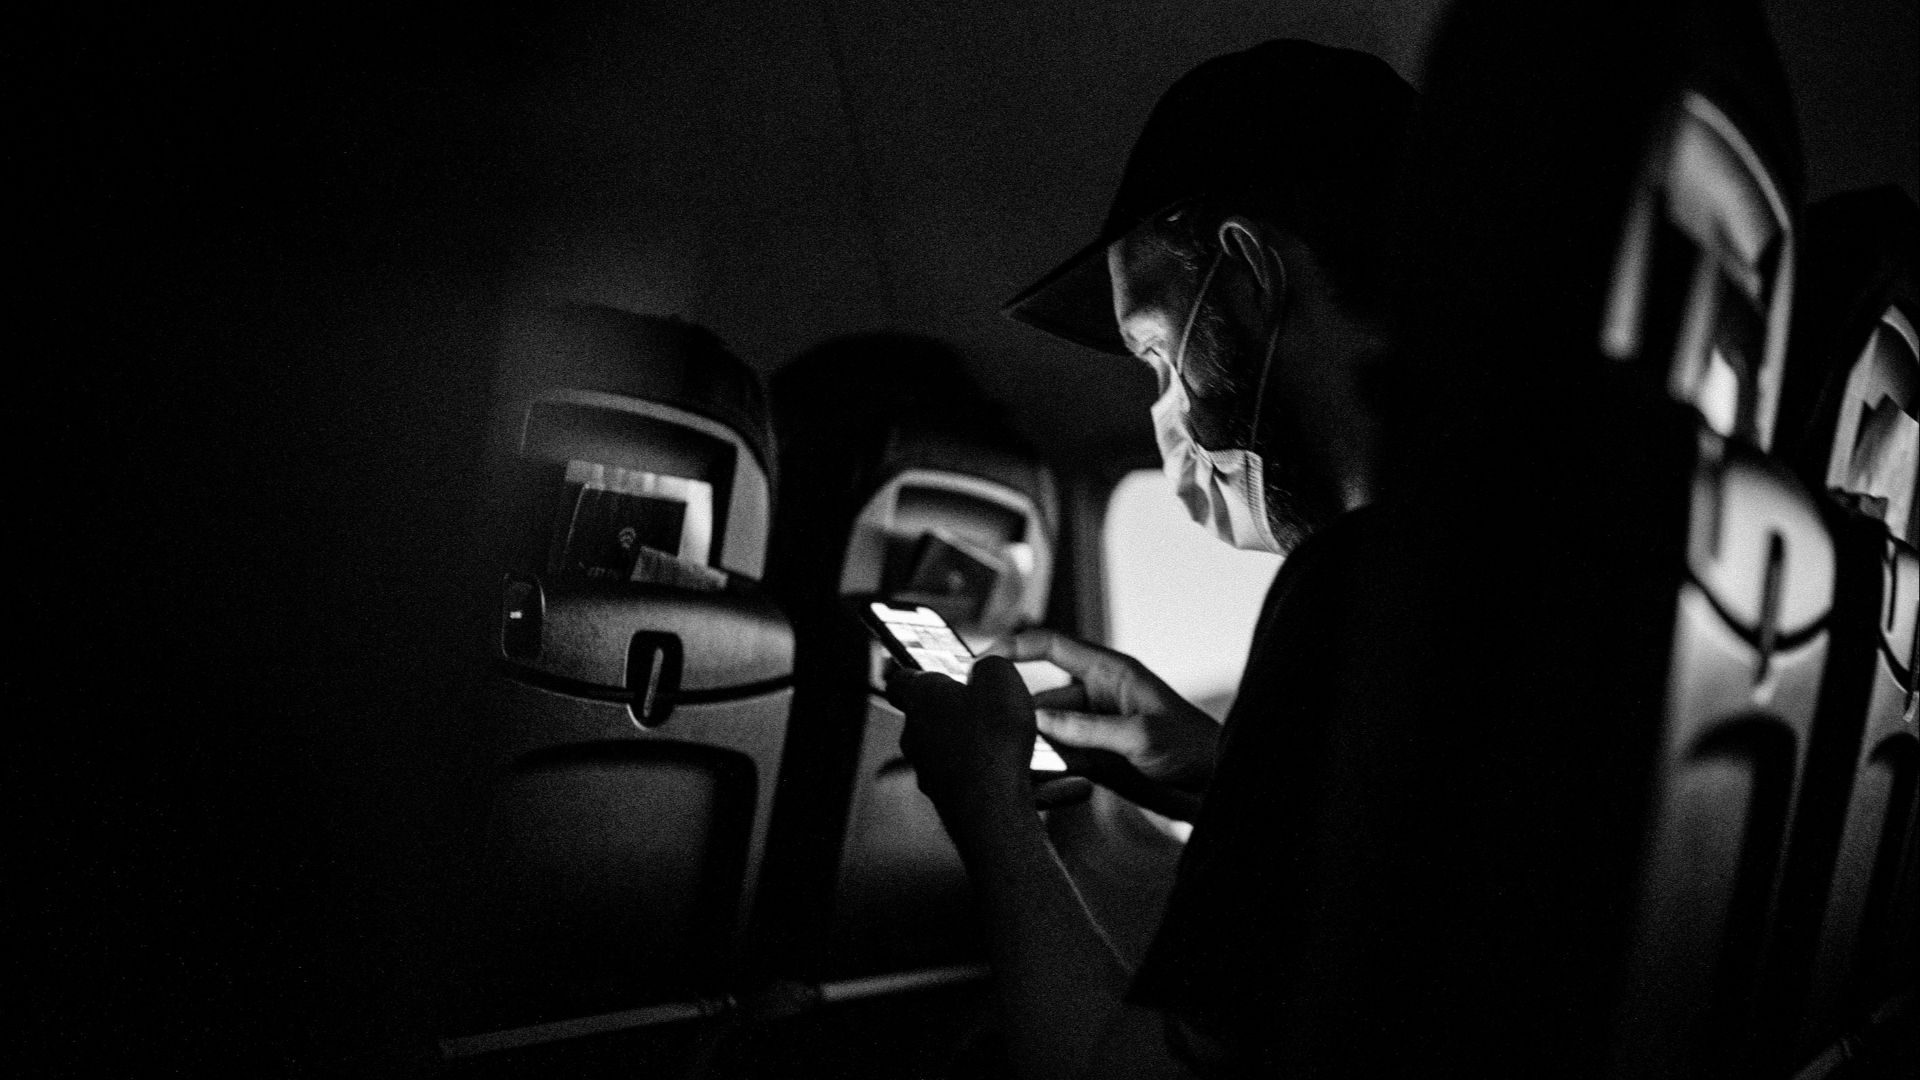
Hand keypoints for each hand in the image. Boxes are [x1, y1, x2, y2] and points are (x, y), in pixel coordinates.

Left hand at [886, 655, 1039, 815]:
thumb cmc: (991, 740)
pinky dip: (974, 771)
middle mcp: (914, 734)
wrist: (992, 807)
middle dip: (949, 709)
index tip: (918, 669)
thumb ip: (989, 664)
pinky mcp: (944, 797)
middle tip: (980, 705)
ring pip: (940, 747)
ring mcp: (926, 769)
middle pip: (924, 715)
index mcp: (920, 698)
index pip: (899, 680)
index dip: (911, 672)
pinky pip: (958, 775)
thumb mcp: (1000, 678)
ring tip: (999, 741)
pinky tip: (1001, 771)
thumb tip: (984, 670)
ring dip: (963, 742)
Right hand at [985, 630, 1218, 792]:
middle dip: (1016, 715)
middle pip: (1042, 700)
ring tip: (1006, 764)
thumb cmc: (1193, 749)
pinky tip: (1028, 782)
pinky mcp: (1096, 761)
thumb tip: (1036, 721)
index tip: (980, 661)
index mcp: (1110, 673)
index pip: (1052, 647)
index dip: (1015, 647)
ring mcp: (1095, 730)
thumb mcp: (1140, 735)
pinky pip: (1059, 760)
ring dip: (1029, 748)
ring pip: (1047, 735)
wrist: (1217, 789)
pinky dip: (1043, 770)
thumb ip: (1087, 729)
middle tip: (988, 735)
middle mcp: (1097, 697)